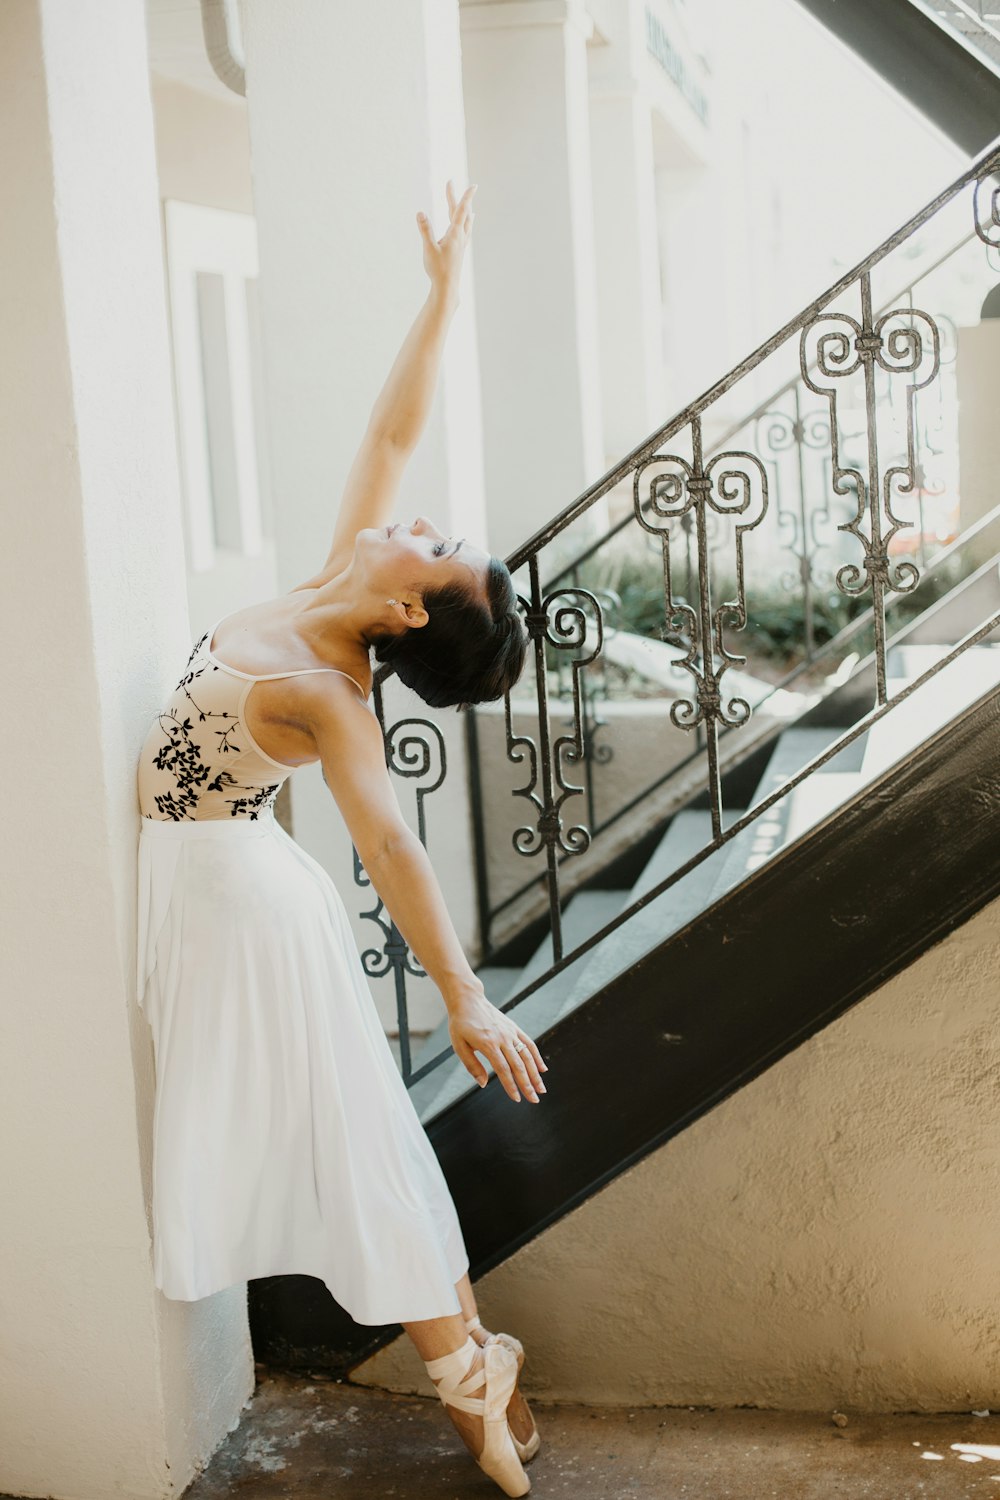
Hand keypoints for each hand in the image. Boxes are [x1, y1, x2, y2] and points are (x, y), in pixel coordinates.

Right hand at [416, 179, 476, 297]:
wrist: (447, 287)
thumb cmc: (437, 269)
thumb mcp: (428, 248)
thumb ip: (425, 230)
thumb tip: (420, 213)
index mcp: (455, 234)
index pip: (462, 210)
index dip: (466, 196)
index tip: (474, 185)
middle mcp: (461, 237)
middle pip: (461, 213)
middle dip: (456, 197)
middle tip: (450, 183)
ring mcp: (461, 245)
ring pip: (467, 224)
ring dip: (466, 212)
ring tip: (470, 206)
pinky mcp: (459, 251)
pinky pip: (465, 233)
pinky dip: (467, 225)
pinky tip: (467, 228)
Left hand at [446, 988, 547, 1103]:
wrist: (468, 999)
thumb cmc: (461, 1024)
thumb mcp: (459, 1045)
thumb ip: (472, 1065)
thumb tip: (483, 1084)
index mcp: (488, 1044)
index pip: (503, 1069)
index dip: (511, 1086)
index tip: (517, 1099)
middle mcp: (502, 1038)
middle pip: (518, 1065)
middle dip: (527, 1084)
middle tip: (534, 1100)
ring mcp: (510, 1032)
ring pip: (527, 1056)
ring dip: (535, 1074)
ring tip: (541, 1089)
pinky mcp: (514, 1027)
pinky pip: (528, 1043)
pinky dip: (537, 1057)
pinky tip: (542, 1069)